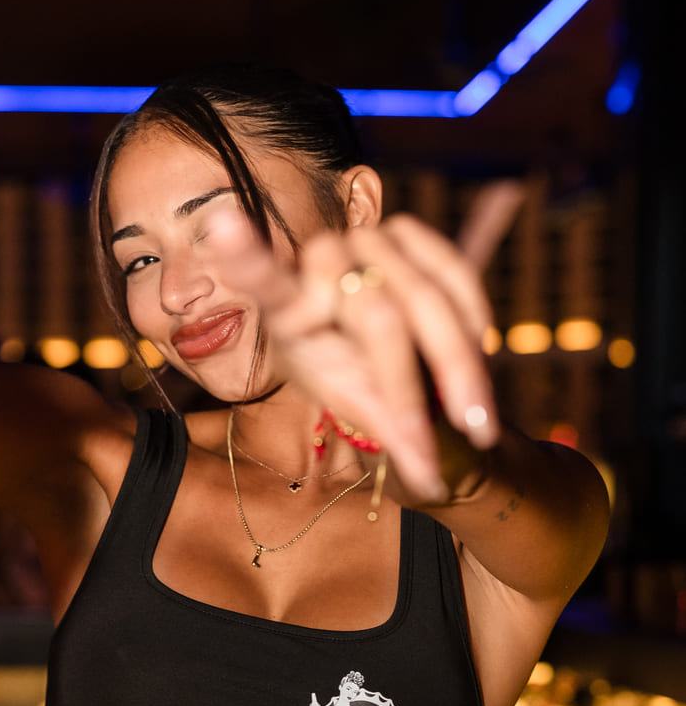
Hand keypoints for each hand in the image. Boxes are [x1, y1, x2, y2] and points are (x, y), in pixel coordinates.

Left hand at [217, 186, 521, 500]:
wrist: (393, 354)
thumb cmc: (369, 395)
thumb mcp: (370, 420)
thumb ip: (396, 437)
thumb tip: (434, 481)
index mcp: (290, 312)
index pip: (267, 282)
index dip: (249, 256)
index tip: (223, 224)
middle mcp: (319, 263)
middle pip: (378, 318)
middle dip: (411, 389)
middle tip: (430, 451)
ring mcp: (362, 241)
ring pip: (424, 298)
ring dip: (458, 365)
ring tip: (477, 423)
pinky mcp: (406, 233)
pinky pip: (454, 270)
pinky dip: (473, 317)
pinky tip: (482, 353)